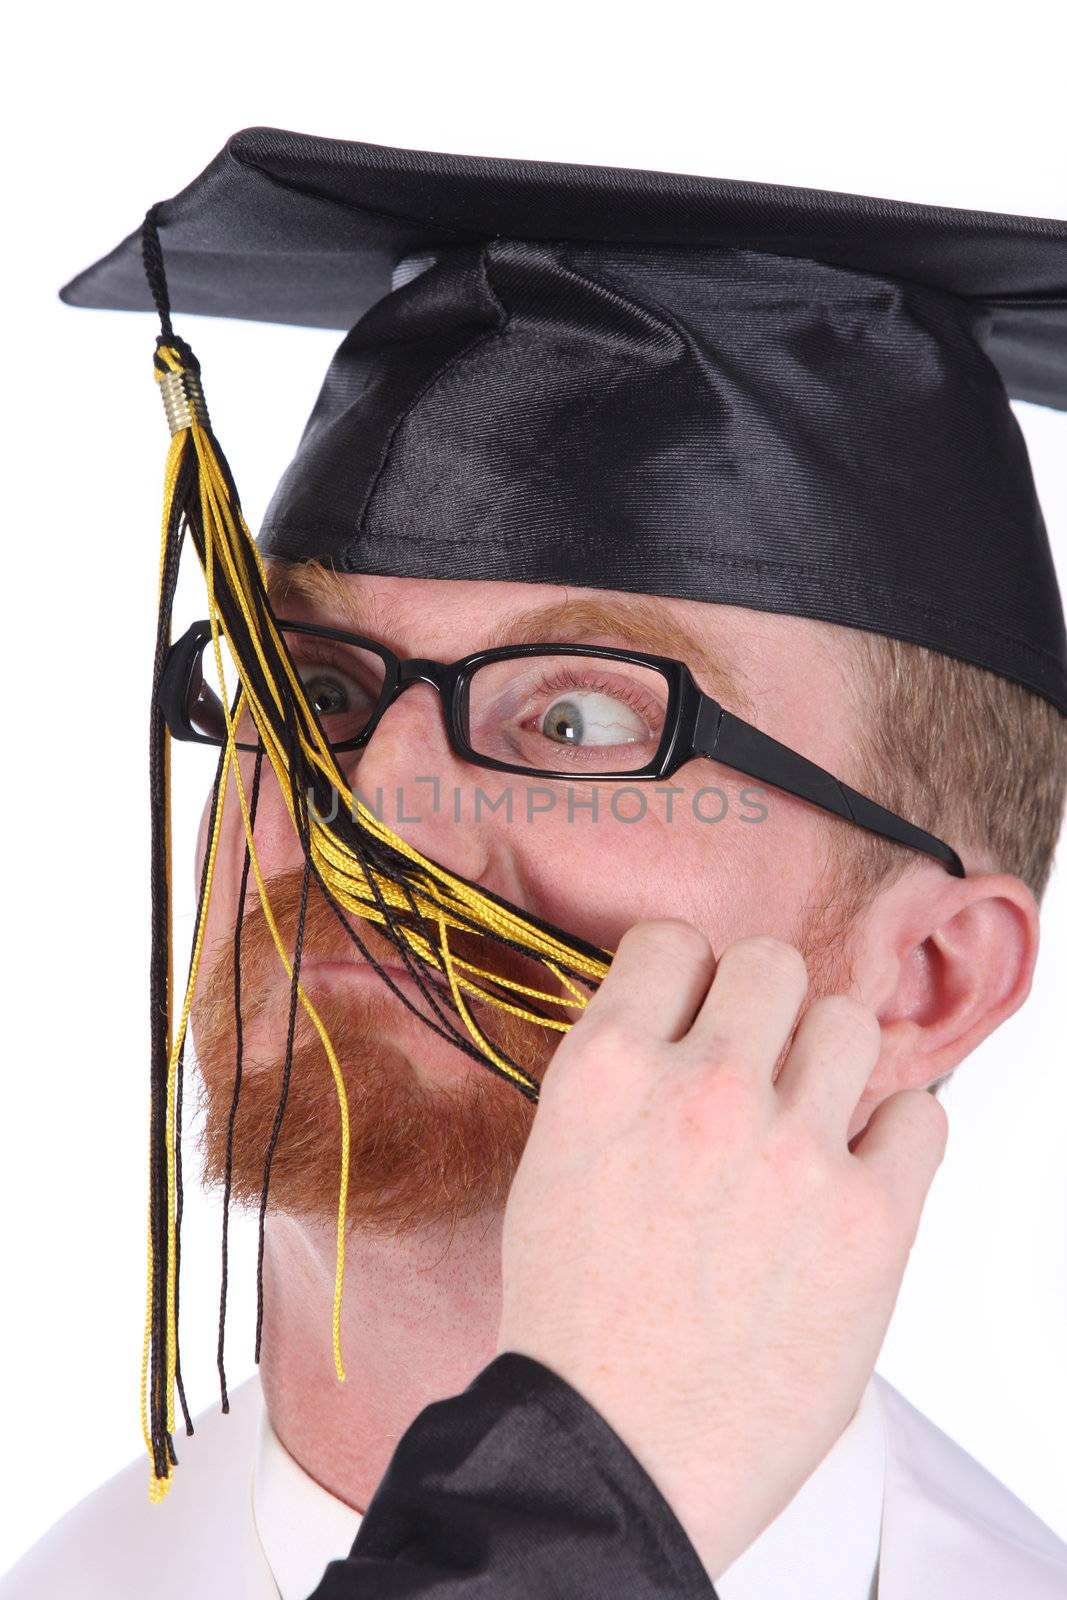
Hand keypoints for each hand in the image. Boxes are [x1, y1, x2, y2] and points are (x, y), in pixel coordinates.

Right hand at [496, 923, 947, 1580]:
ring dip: (830, 1063)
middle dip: (763, 1006)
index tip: (696, 1008)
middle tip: (758, 1064)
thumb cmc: (576, 1326)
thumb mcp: (556, 1165)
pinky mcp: (871, 1219)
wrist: (611, 1451)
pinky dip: (895, 1139)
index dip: (686, 976)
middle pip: (771, 963)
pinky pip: (921, 1116)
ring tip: (809, 1123)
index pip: (671, 942)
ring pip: (849, 1021)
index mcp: (610, 1072)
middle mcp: (704, 1090)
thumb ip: (622, 1085)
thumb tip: (680, 1037)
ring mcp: (793, 1150)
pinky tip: (857, 1177)